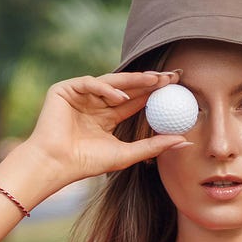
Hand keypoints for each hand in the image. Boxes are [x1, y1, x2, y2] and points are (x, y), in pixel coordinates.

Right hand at [22, 71, 190, 184]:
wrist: (56, 164)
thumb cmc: (88, 162)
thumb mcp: (128, 153)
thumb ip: (154, 146)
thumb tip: (184, 140)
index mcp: (108, 116)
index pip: (135, 101)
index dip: (155, 94)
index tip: (176, 89)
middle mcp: (95, 103)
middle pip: (126, 88)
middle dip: (149, 81)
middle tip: (171, 77)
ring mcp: (80, 95)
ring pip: (111, 82)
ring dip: (133, 80)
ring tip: (154, 81)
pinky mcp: (64, 90)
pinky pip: (90, 83)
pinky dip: (105, 89)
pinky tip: (121, 97)